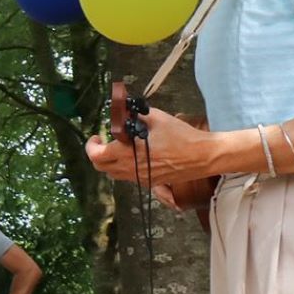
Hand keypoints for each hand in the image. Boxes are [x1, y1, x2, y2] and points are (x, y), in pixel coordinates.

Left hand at [85, 105, 218, 187]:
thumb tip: (124, 111)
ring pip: (115, 174)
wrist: (202, 155)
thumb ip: (135, 116)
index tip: (96, 137)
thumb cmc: (182, 137)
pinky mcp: (151, 182)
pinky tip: (135, 156)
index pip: (97, 156)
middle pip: (102, 167)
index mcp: (128, 154)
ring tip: (120, 148)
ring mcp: (141, 178)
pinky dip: (125, 167)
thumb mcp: (156, 118)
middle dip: (98, 154)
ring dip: (111, 162)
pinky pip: (130, 177)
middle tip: (104, 142)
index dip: (91, 146)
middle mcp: (131, 169)